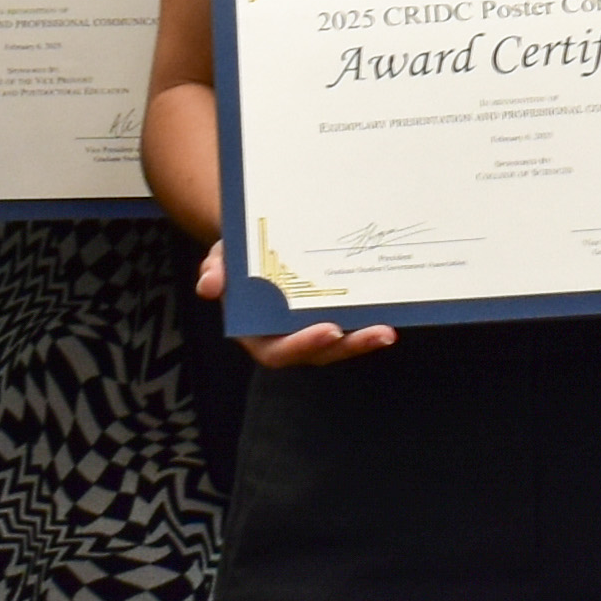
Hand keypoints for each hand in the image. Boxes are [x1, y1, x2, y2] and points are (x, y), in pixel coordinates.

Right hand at [198, 240, 395, 371]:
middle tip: (380, 333)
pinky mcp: (330, 318)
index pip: (280, 351)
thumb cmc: (234, 258)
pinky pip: (350, 325)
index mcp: (257, 335)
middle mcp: (287, 339)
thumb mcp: (220, 259)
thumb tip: (208, 286)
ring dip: (365, 339)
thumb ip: (215, 271)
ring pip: (340, 344)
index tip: (330, 329)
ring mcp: (311, 331)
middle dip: (350, 346)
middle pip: (320, 353)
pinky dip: (368, 321)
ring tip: (390, 330)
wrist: (254, 246)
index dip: (304, 344)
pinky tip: (392, 310)